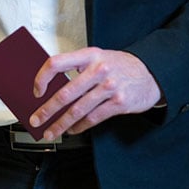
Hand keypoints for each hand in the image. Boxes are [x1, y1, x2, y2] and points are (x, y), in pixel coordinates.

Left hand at [30, 48, 162, 140]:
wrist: (153, 73)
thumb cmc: (120, 67)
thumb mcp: (99, 59)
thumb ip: (78, 70)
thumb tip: (50, 91)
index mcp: (90, 55)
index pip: (57, 63)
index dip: (41, 78)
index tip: (35, 91)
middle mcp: (99, 69)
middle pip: (65, 93)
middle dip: (46, 111)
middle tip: (35, 120)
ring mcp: (110, 87)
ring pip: (77, 110)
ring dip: (60, 124)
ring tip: (51, 132)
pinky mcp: (119, 103)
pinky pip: (92, 118)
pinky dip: (79, 127)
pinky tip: (72, 130)